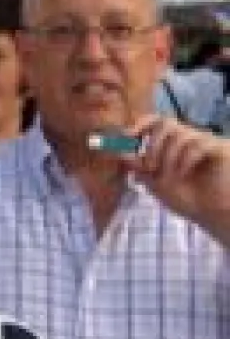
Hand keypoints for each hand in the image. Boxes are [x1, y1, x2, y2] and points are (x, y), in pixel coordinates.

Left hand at [124, 115, 229, 237]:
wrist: (215, 216)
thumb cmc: (190, 200)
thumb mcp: (157, 184)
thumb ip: (140, 168)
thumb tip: (118, 151)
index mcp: (174, 145)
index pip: (156, 122)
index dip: (140, 125)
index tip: (126, 136)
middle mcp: (189, 139)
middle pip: (166, 122)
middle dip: (152, 144)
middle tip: (149, 166)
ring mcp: (205, 142)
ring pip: (180, 134)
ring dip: (167, 156)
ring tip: (168, 176)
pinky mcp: (219, 149)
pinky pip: (197, 144)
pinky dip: (184, 160)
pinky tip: (183, 174)